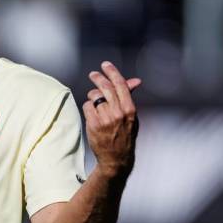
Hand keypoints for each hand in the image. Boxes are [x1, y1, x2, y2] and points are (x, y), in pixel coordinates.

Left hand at [82, 61, 140, 178]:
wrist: (116, 157)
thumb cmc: (125, 134)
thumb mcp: (132, 116)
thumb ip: (129, 97)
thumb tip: (135, 80)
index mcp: (130, 109)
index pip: (120, 84)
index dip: (112, 72)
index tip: (106, 65)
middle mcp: (118, 113)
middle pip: (105, 87)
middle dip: (98, 77)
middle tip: (93, 74)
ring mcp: (105, 119)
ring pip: (94, 97)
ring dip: (93, 97)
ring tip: (96, 104)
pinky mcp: (94, 124)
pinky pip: (87, 106)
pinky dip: (88, 107)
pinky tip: (93, 114)